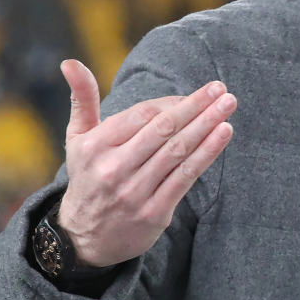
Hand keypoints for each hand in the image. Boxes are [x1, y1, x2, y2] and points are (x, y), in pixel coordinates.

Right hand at [57, 60, 236, 266]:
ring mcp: (134, 191)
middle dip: (196, 107)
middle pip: (163, 130)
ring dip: (208, 126)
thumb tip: (70, 62)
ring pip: (178, 152)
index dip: (171, 102)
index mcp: (95, 146)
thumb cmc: (89, 176)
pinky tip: (224, 134)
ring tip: (229, 106)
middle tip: (222, 89)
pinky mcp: (154, 212)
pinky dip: (208, 153)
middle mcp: (113, 168)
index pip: (142, 114)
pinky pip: (186, 177)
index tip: (194, 96)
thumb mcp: (77, 139)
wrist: (84, 238)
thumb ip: (82, 100)